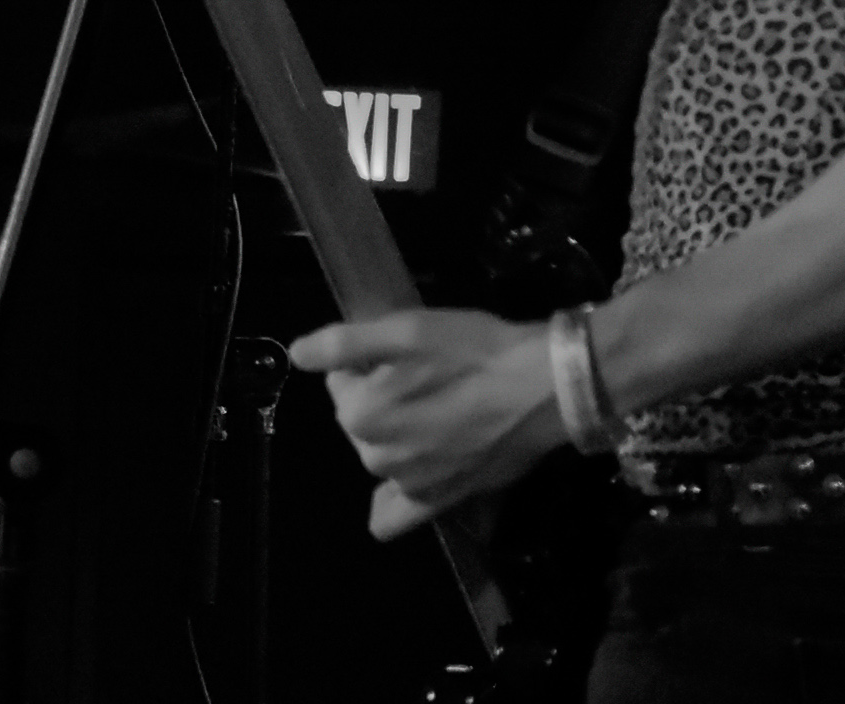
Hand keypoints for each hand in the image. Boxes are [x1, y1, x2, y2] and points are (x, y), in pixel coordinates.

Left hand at [287, 308, 565, 538]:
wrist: (547, 388)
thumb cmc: (477, 351)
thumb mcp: (411, 329)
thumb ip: (346, 343)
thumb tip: (297, 355)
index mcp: (362, 414)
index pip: (341, 380)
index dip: (368, 361)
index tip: (405, 351)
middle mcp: (376, 457)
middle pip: (360, 419)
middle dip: (381, 396)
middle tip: (427, 375)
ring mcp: (409, 484)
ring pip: (380, 455)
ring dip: (395, 433)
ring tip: (441, 408)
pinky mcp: (440, 500)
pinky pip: (394, 516)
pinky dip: (391, 501)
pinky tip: (406, 480)